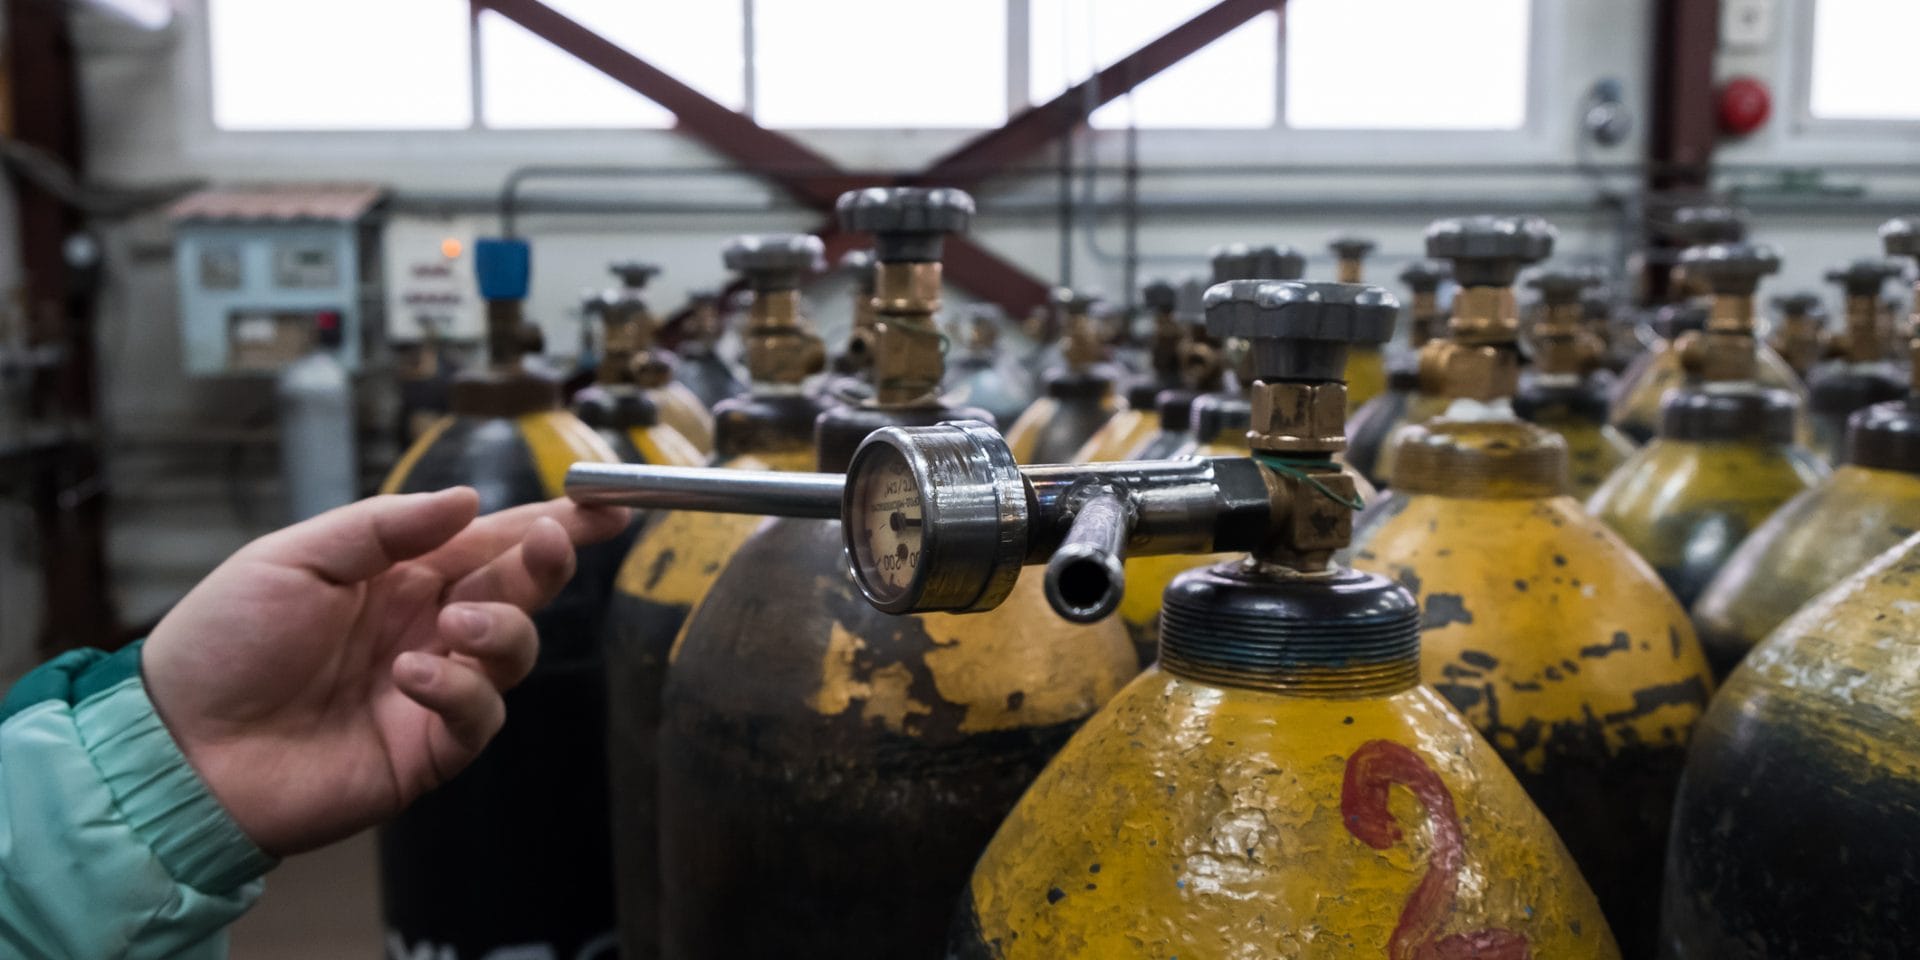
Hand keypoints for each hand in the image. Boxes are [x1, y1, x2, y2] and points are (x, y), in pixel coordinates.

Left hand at [143, 488, 628, 856]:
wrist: (182, 745)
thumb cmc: (224, 643)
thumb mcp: (294, 557)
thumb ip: (383, 526)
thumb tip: (469, 500)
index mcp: (399, 576)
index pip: (490, 541)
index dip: (548, 523)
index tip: (599, 503)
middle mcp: (427, 628)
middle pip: (518, 590)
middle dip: (546, 564)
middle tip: (549, 546)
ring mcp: (432, 690)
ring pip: (514, 652)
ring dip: (503, 628)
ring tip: (457, 625)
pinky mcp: (427, 749)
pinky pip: (478, 716)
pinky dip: (460, 690)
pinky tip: (413, 677)